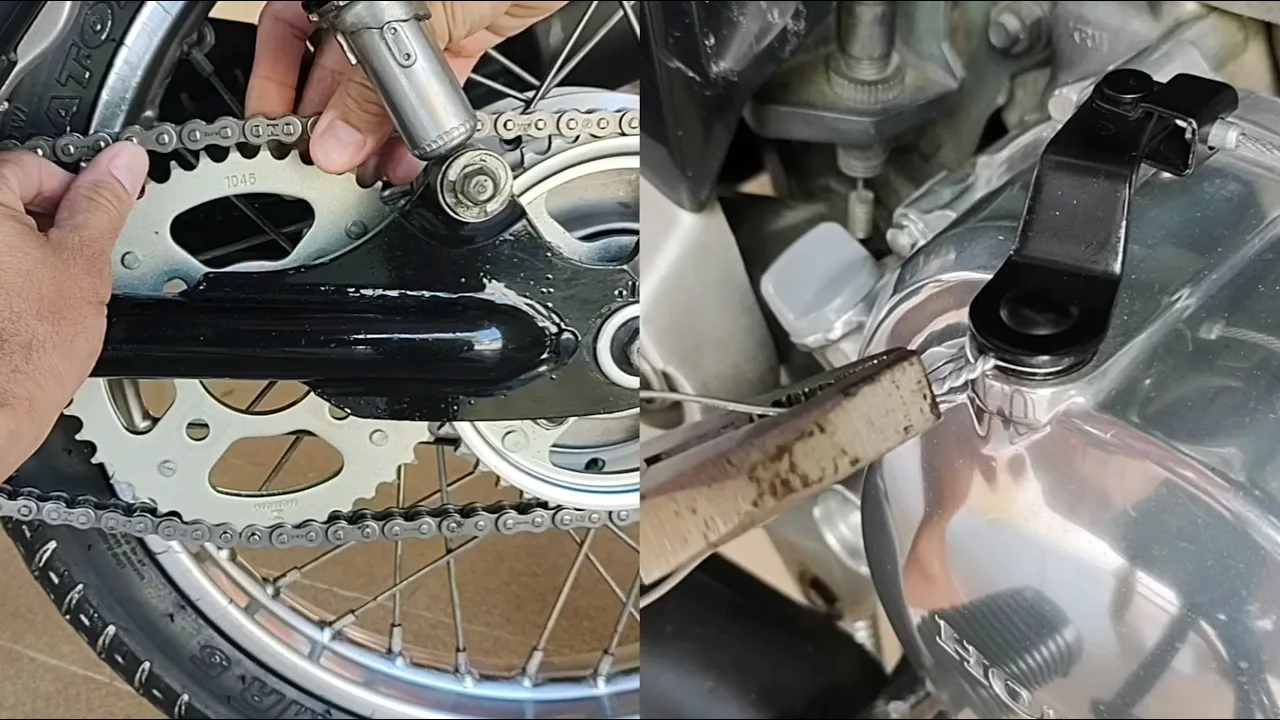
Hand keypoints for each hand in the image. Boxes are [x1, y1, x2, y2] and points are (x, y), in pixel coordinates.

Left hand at [0, 143, 148, 478]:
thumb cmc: (19, 353)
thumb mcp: (82, 266)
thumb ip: (102, 205)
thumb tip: (123, 163)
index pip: (32, 167)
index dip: (73, 196)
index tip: (90, 222)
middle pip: (6, 201)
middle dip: (43, 228)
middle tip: (68, 268)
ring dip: (18, 259)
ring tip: (38, 301)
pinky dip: (1, 287)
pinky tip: (11, 317)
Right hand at [247, 1, 566, 184]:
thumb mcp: (400, 16)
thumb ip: (368, 82)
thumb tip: (336, 136)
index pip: (288, 26)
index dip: (276, 78)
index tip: (274, 127)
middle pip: (337, 61)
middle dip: (332, 119)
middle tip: (327, 163)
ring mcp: (421, 15)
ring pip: (386, 82)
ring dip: (375, 132)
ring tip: (367, 170)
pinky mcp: (463, 33)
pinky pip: (431, 86)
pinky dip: (422, 123)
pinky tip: (408, 156)